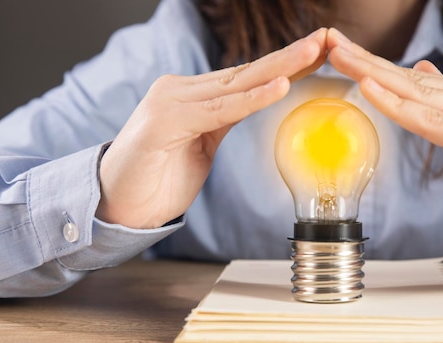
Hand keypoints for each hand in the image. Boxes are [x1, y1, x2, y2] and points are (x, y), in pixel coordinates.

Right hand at [96, 28, 327, 228]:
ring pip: (237, 84)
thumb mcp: (200, 145)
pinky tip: (280, 87)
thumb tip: (252, 106)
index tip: (317, 53)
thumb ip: (221, 121)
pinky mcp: (166, 123)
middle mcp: (182, 91)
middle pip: (247, 72)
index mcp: (193, 96)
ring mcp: (172, 103)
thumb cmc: (157, 178)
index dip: (284, 64)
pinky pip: (219, 111)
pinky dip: (252, 100)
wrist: (116, 205)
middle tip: (326, 38)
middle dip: (290, 56)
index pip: (246, 77)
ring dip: (280, 68)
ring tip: (314, 51)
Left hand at [327, 28, 442, 266]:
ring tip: (340, 58)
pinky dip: (396, 106)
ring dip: (373, 74)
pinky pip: (430, 122)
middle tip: (331, 45)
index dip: (377, 66)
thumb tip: (423, 70)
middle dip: (367, 62)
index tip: (343, 53)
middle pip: (413, 78)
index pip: (417, 78)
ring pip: (419, 94)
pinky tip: (369, 88)